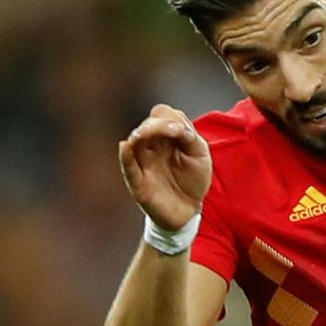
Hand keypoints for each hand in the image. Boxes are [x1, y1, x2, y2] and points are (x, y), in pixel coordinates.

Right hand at [118, 104, 211, 229]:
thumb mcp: (199, 155)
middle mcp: (151, 147)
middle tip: (175, 131)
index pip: (161, 115)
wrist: (188, 210)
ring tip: (149, 132)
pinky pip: (128, 167)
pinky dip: (126, 156)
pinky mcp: (138, 182)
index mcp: (167, 137)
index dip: (169, 118)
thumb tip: (175, 125)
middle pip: (147, 125)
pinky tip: (126, 145)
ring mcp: (143, 163)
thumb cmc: (193, 180)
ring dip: (143, 134)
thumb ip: (189, 137)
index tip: (182, 131)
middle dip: (159, 125)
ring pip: (136, 142)